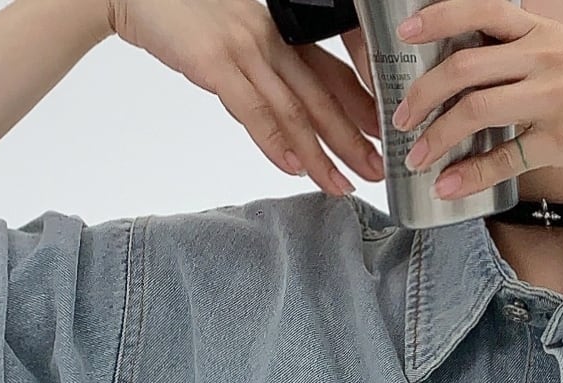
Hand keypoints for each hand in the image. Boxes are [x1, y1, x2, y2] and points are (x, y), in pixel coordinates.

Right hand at [107, 0, 386, 194]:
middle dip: (353, 139)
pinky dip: (275, 141)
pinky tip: (294, 167)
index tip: (381, 137)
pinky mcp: (215, 63)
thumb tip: (280, 123)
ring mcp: (244, 51)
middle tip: (377, 171)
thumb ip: (260, 77)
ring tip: (341, 185)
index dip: (359, 108)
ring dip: (320, 153)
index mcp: (278, 34)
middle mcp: (269, 41)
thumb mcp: (233, 43)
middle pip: (321, 97)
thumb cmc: (181, 17)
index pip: (331, 74)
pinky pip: (252, 109)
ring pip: (294, 109)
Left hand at [389, 0, 562, 199]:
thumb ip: (540, 61)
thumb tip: (497, 80)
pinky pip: (501, 158)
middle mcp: (545, 57)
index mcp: (547, 31)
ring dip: (435, 135)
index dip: (434, 18)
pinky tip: (447, 186)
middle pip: (462, 66)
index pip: (478, 10)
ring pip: (473, 111)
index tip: (405, 34)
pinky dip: (467, 175)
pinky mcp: (562, 141)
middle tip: (401, 117)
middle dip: (421, 94)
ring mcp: (553, 98)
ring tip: (417, 156)